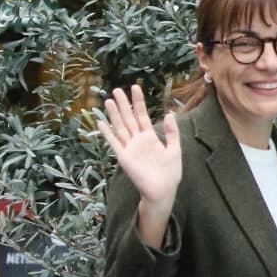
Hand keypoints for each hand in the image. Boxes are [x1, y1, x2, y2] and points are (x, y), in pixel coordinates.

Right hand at [98, 84, 180, 208]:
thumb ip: (171, 132)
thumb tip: (169, 113)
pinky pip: (114, 143)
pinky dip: (107, 133)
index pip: (142, 115)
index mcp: (149, 137)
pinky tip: (101, 122)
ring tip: (109, 100)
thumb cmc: (170, 172)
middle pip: (128, 118)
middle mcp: (137, 140)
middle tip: (117, 89)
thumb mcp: (175, 148)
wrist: (163, 190)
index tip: (135, 87)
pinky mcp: (123, 157)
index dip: (138, 101)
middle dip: (123, 104)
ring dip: (114, 114)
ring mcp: (129, 148)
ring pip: (120, 127)